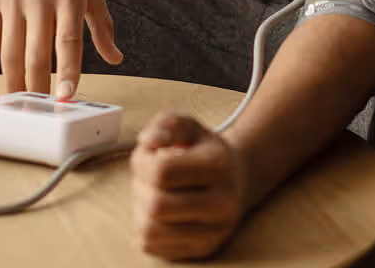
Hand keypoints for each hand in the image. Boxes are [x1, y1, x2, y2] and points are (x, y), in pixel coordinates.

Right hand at [0, 0, 121, 98]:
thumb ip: (101, 22)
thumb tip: (116, 57)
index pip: (69, 40)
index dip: (68, 71)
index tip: (66, 96)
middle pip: (37, 52)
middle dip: (38, 88)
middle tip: (39, 113)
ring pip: (10, 50)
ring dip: (12, 82)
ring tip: (17, 104)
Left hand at [130, 113, 247, 260]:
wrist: (234, 178)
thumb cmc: (202, 150)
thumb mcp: (187, 126)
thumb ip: (165, 125)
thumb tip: (147, 143)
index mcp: (219, 165)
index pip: (162, 171)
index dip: (143, 161)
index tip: (149, 155)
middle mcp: (223, 204)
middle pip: (155, 205)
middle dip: (140, 187)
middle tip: (148, 176)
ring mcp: (214, 232)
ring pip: (150, 230)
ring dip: (140, 209)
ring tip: (153, 192)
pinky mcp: (202, 250)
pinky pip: (152, 245)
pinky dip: (145, 226)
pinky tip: (158, 211)